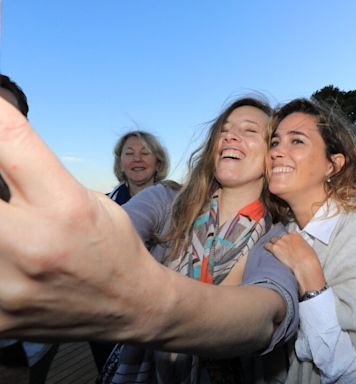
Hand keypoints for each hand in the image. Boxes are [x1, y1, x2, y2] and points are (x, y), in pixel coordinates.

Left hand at [0, 98, 160, 341]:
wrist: (128, 307)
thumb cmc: (111, 246)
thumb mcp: (86, 197)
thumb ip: (34, 170)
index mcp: (65, 206)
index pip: (9, 138)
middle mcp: (32, 244)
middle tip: (0, 184)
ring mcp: (6, 287)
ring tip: (8, 219)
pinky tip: (6, 254)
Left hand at [265, 231, 324, 295]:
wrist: (305, 263)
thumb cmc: (309, 257)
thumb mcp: (307, 247)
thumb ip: (300, 244)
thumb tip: (299, 248)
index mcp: (296, 234)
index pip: (288, 234)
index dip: (287, 239)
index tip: (288, 243)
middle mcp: (287, 236)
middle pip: (280, 236)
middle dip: (280, 241)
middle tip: (281, 247)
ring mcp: (280, 242)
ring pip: (272, 240)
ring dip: (273, 244)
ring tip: (273, 249)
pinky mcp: (275, 248)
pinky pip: (267, 245)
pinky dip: (267, 247)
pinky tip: (267, 250)